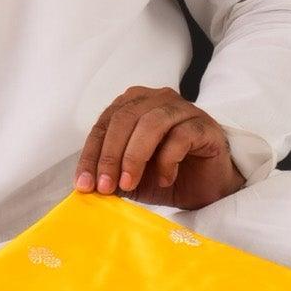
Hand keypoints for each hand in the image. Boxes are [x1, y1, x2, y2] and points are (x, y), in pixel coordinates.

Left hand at [74, 86, 246, 209]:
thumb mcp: (130, 179)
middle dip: (110, 156)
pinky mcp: (203, 125)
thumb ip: (110, 175)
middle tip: (105, 186)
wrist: (207, 190)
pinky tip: (165, 180)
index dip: (91, 155)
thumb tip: (86, 185)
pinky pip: (180, 136)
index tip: (84, 184)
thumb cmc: (167, 177)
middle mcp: (157, 100)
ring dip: (134, 157)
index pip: (104, 124)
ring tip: (129, 183)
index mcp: (133, 106)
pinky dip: (167, 161)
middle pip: (124, 119)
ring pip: (151, 124)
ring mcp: (182, 109)